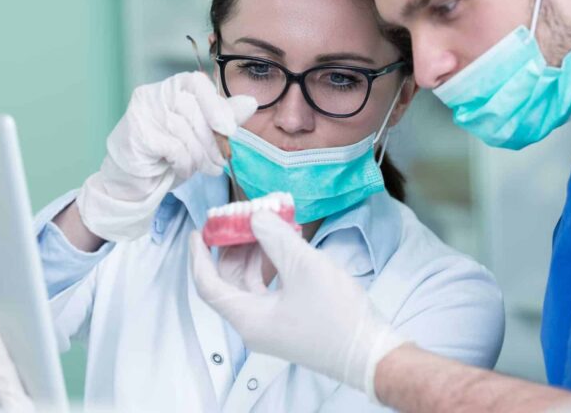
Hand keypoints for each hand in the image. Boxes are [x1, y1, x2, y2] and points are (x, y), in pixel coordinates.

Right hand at [78, 71, 256, 241]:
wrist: (134, 184)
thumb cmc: (167, 156)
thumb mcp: (201, 135)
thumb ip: (223, 117)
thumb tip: (250, 103)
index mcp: (170, 87)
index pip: (197, 82)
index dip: (216, 105)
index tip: (230, 131)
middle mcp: (152, 94)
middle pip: (193, 109)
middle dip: (211, 140)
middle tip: (220, 162)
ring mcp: (141, 113)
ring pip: (184, 130)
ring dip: (198, 155)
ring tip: (202, 168)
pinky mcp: (136, 135)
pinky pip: (173, 147)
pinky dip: (183, 163)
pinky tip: (181, 170)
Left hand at [189, 210, 408, 401]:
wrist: (371, 353)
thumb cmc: (337, 314)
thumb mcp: (303, 266)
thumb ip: (274, 237)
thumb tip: (255, 217)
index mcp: (247, 318)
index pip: (208, 285)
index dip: (199, 256)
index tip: (199, 231)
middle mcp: (253, 325)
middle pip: (228, 282)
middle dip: (232, 248)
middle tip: (240, 220)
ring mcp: (272, 326)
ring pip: (249, 285)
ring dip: (254, 254)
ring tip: (266, 226)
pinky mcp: (289, 323)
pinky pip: (268, 290)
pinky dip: (271, 266)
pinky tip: (284, 246)